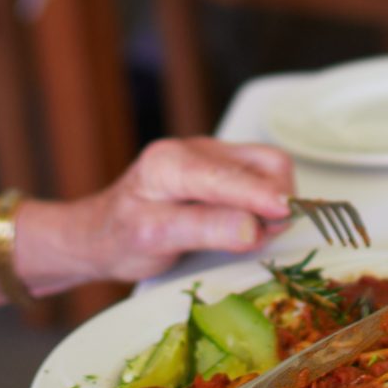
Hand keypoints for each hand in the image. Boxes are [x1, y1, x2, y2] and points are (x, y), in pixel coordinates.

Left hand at [20, 138, 296, 290]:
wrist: (99, 234)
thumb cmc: (120, 239)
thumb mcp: (154, 239)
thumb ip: (204, 229)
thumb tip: (254, 227)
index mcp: (172, 162)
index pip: (231, 175)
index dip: (262, 195)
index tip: (287, 215)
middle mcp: (195, 148)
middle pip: (263, 163)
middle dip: (276, 199)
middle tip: (265, 237)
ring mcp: (211, 155)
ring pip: (268, 166)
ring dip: (275, 200)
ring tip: (256, 233)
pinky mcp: (221, 167)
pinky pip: (260, 175)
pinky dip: (266, 200)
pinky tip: (249, 224)